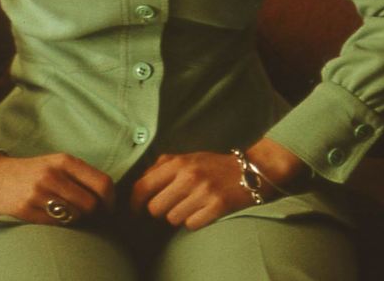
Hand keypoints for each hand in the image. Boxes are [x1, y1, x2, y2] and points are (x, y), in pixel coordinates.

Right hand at [0, 151, 114, 224]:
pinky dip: (59, 225)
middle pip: (91, 204)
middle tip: (89, 217)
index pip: (102, 183)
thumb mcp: (57, 163)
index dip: (111, 201)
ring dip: (76, 220)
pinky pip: (55, 225)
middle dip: (94, 214)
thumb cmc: (33, 172)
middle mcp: (54, 174)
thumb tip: (107, 198)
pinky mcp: (26, 209)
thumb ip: (80, 176)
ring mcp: (39, 192)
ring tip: (68, 215)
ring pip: (75, 216)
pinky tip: (51, 217)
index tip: (109, 210)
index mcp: (65, 160)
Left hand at [130, 151, 253, 230]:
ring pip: (172, 219)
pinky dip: (194, 221)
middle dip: (160, 211)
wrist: (249, 170)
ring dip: (179, 216)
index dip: (134, 202)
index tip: (135, 211)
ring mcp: (203, 192)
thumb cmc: (213, 165)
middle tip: (170, 206)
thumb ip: (163, 166)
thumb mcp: (187, 158)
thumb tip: (141, 181)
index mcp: (178, 163)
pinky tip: (203, 210)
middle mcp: (189, 176)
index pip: (143, 185)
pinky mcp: (216, 207)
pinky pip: (191, 225)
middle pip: (155, 208)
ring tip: (191, 205)